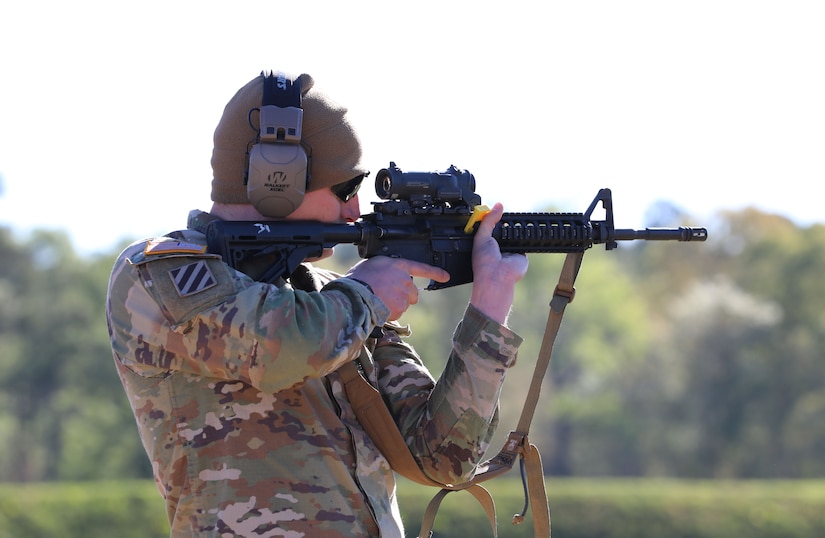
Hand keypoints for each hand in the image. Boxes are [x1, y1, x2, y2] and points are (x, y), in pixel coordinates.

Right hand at [346, 257, 449, 320]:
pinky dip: (389, 313)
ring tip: (378, 300)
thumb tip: (386, 275)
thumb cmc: (358, 279)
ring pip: (404, 303)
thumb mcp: (372, 265)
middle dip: (404, 295)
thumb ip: (386, 269)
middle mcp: (405, 279)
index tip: (446, 276)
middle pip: (412, 292)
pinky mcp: (401, 307)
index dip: (435, 273)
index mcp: (399, 266)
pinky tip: (378, 307)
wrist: (354, 294)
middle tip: (386, 295)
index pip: (422, 268)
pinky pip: (397, 313)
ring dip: (395, 304)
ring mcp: (404, 294)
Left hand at [470, 203, 528, 323]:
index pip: (490, 227)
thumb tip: (498, 205)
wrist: (498, 277)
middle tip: (503, 213)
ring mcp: (510, 250)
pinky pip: (524, 241)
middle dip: (504, 222)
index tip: (494, 209)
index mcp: (486, 244)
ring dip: (513, 229)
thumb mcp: (482, 236)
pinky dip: (523, 237)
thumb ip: (489, 220)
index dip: (492, 218)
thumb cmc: (484, 262)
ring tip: (511, 225)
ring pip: (514, 234)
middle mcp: (498, 247)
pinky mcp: (521, 254)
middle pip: (503, 229)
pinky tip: (522, 234)